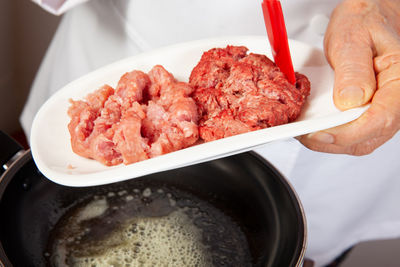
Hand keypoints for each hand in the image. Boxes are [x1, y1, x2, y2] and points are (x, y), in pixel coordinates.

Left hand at [298, 0, 399, 154]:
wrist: (366, 18)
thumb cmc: (363, 23)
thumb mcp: (353, 39)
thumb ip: (353, 71)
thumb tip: (348, 102)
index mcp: (399, 81)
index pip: (380, 120)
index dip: (347, 134)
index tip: (319, 133)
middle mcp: (395, 100)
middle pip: (369, 138)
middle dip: (333, 142)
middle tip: (305, 133)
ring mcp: (383, 109)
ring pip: (361, 141)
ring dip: (331, 142)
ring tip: (307, 130)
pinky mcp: (370, 112)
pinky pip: (354, 133)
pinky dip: (333, 135)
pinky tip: (317, 126)